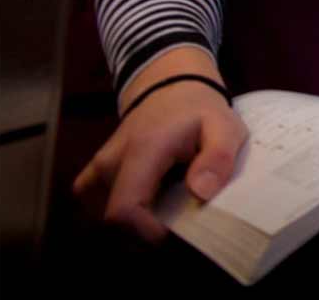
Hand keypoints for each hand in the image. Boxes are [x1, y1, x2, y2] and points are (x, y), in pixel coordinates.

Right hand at [73, 48, 247, 241]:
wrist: (170, 87)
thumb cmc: (200, 110)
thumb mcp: (225, 126)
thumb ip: (218, 157)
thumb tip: (201, 192)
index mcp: (142, 151)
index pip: (123, 210)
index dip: (146, 232)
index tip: (177, 230)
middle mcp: (110, 162)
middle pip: (115, 220)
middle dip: (146, 228)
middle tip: (180, 215)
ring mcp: (98, 168)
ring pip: (105, 214)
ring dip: (135, 220)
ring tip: (167, 201)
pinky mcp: (93, 173)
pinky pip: (96, 203)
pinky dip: (120, 209)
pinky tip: (146, 198)